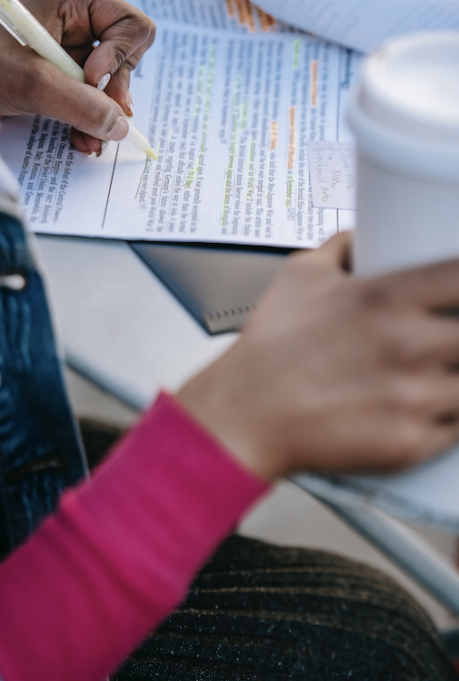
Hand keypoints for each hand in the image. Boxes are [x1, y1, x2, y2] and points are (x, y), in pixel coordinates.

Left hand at [0, 0, 154, 153]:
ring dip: (102, 115)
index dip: (120, 56)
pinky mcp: (63, 76)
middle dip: (113, 94)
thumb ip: (82, 106)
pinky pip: (91, 99)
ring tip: (90, 141)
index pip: (129, 24)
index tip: (93, 79)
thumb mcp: (33, 84)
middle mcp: (76, 23)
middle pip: (124, 57)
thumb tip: (121, 128)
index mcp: (71, 4)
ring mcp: (70, 50)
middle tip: (101, 121)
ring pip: (109, 85)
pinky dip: (89, 121)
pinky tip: (79, 139)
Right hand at [178, 232, 458, 480]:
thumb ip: (342, 247)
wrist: (243, 414)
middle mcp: (407, 345)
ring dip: (455, 376)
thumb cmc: (268, 348)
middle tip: (442, 338)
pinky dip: (445, 417)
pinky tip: (421, 407)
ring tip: (431, 373)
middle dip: (458, 335)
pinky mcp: (409, 443)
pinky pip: (455, 427)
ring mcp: (412, 397)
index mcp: (385, 297)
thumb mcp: (299, 275)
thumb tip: (364, 238)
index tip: (458, 292)